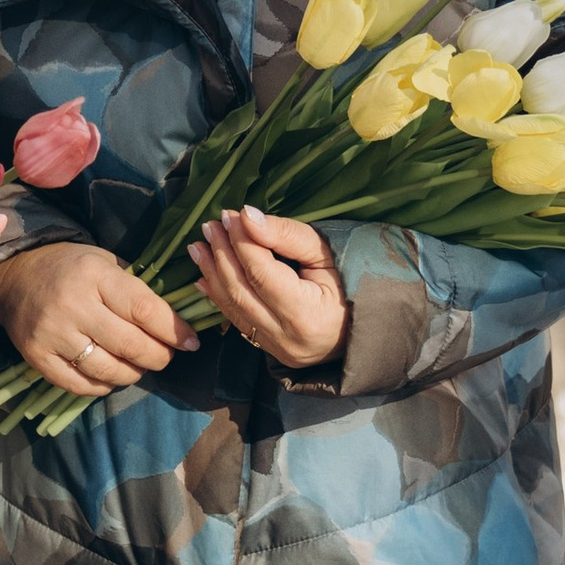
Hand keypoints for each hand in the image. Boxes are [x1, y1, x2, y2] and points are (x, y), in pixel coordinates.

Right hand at [0, 239, 199, 394]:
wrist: (14, 275)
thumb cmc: (70, 267)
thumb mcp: (104, 261)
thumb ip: (136, 288)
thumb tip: (176, 320)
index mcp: (95, 275)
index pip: (145, 311)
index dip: (174, 331)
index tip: (191, 342)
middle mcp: (73, 305)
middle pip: (131, 345)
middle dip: (159, 356)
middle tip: (166, 356)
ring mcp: (53, 334)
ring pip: (109, 370)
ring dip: (134, 373)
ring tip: (139, 366)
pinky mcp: (37, 357)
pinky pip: (81, 385)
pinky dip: (104, 385)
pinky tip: (112, 375)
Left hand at [191, 208, 346, 371]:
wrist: (365, 328)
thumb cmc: (355, 284)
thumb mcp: (328, 254)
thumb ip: (288, 235)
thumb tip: (248, 216)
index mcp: (308, 314)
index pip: (262, 273)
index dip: (242, 241)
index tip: (230, 215)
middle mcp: (288, 338)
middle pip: (242, 291)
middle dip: (222, 254)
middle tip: (210, 225)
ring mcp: (277, 349)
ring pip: (234, 308)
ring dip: (213, 274)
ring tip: (199, 246)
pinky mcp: (269, 350)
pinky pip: (237, 321)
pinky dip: (218, 296)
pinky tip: (205, 276)